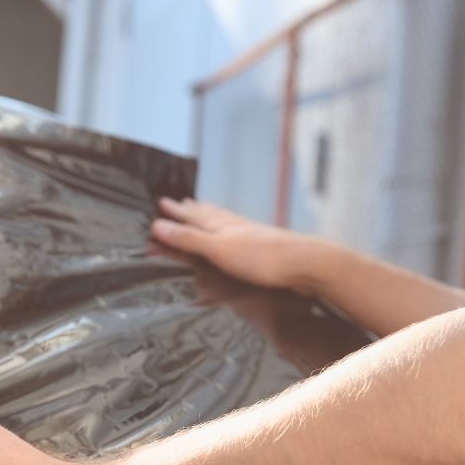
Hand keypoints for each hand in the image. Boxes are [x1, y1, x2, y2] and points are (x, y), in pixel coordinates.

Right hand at [151, 197, 325, 293]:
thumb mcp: (218, 250)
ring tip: (203, 208)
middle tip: (180, 201)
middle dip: (192, 209)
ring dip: (210, 214)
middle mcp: (235, 226)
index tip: (162, 204)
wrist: (306, 264)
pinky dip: (229, 227)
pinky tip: (235, 231)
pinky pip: (238, 230)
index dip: (176, 212)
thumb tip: (158, 226)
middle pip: (209, 214)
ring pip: (224, 220)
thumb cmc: (262, 258)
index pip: (192, 216)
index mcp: (221, 226)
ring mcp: (251, 235)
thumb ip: (189, 239)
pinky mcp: (264, 247)